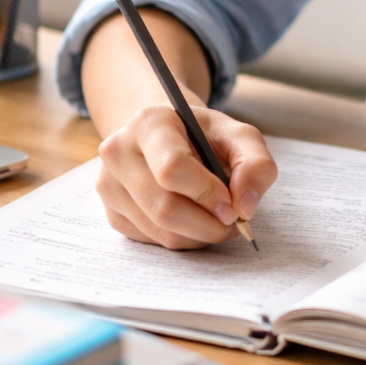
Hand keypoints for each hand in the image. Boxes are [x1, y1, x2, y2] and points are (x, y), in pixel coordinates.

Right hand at [95, 99, 277, 248]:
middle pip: (164, 208)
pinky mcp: (112, 213)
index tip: (233, 205)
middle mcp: (118, 152)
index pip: (173, 168)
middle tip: (234, 221)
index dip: (207, 193)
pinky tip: (194, 221)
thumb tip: (246, 205)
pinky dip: (183, 239)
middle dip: (208, 224)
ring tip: (218, 219)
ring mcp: (109, 185)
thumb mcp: (238, 136)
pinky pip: (153, 241)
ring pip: (160, 231)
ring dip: (199, 235)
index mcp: (148, 123)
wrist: (168, 138)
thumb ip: (256, 163)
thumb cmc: (203, 137)